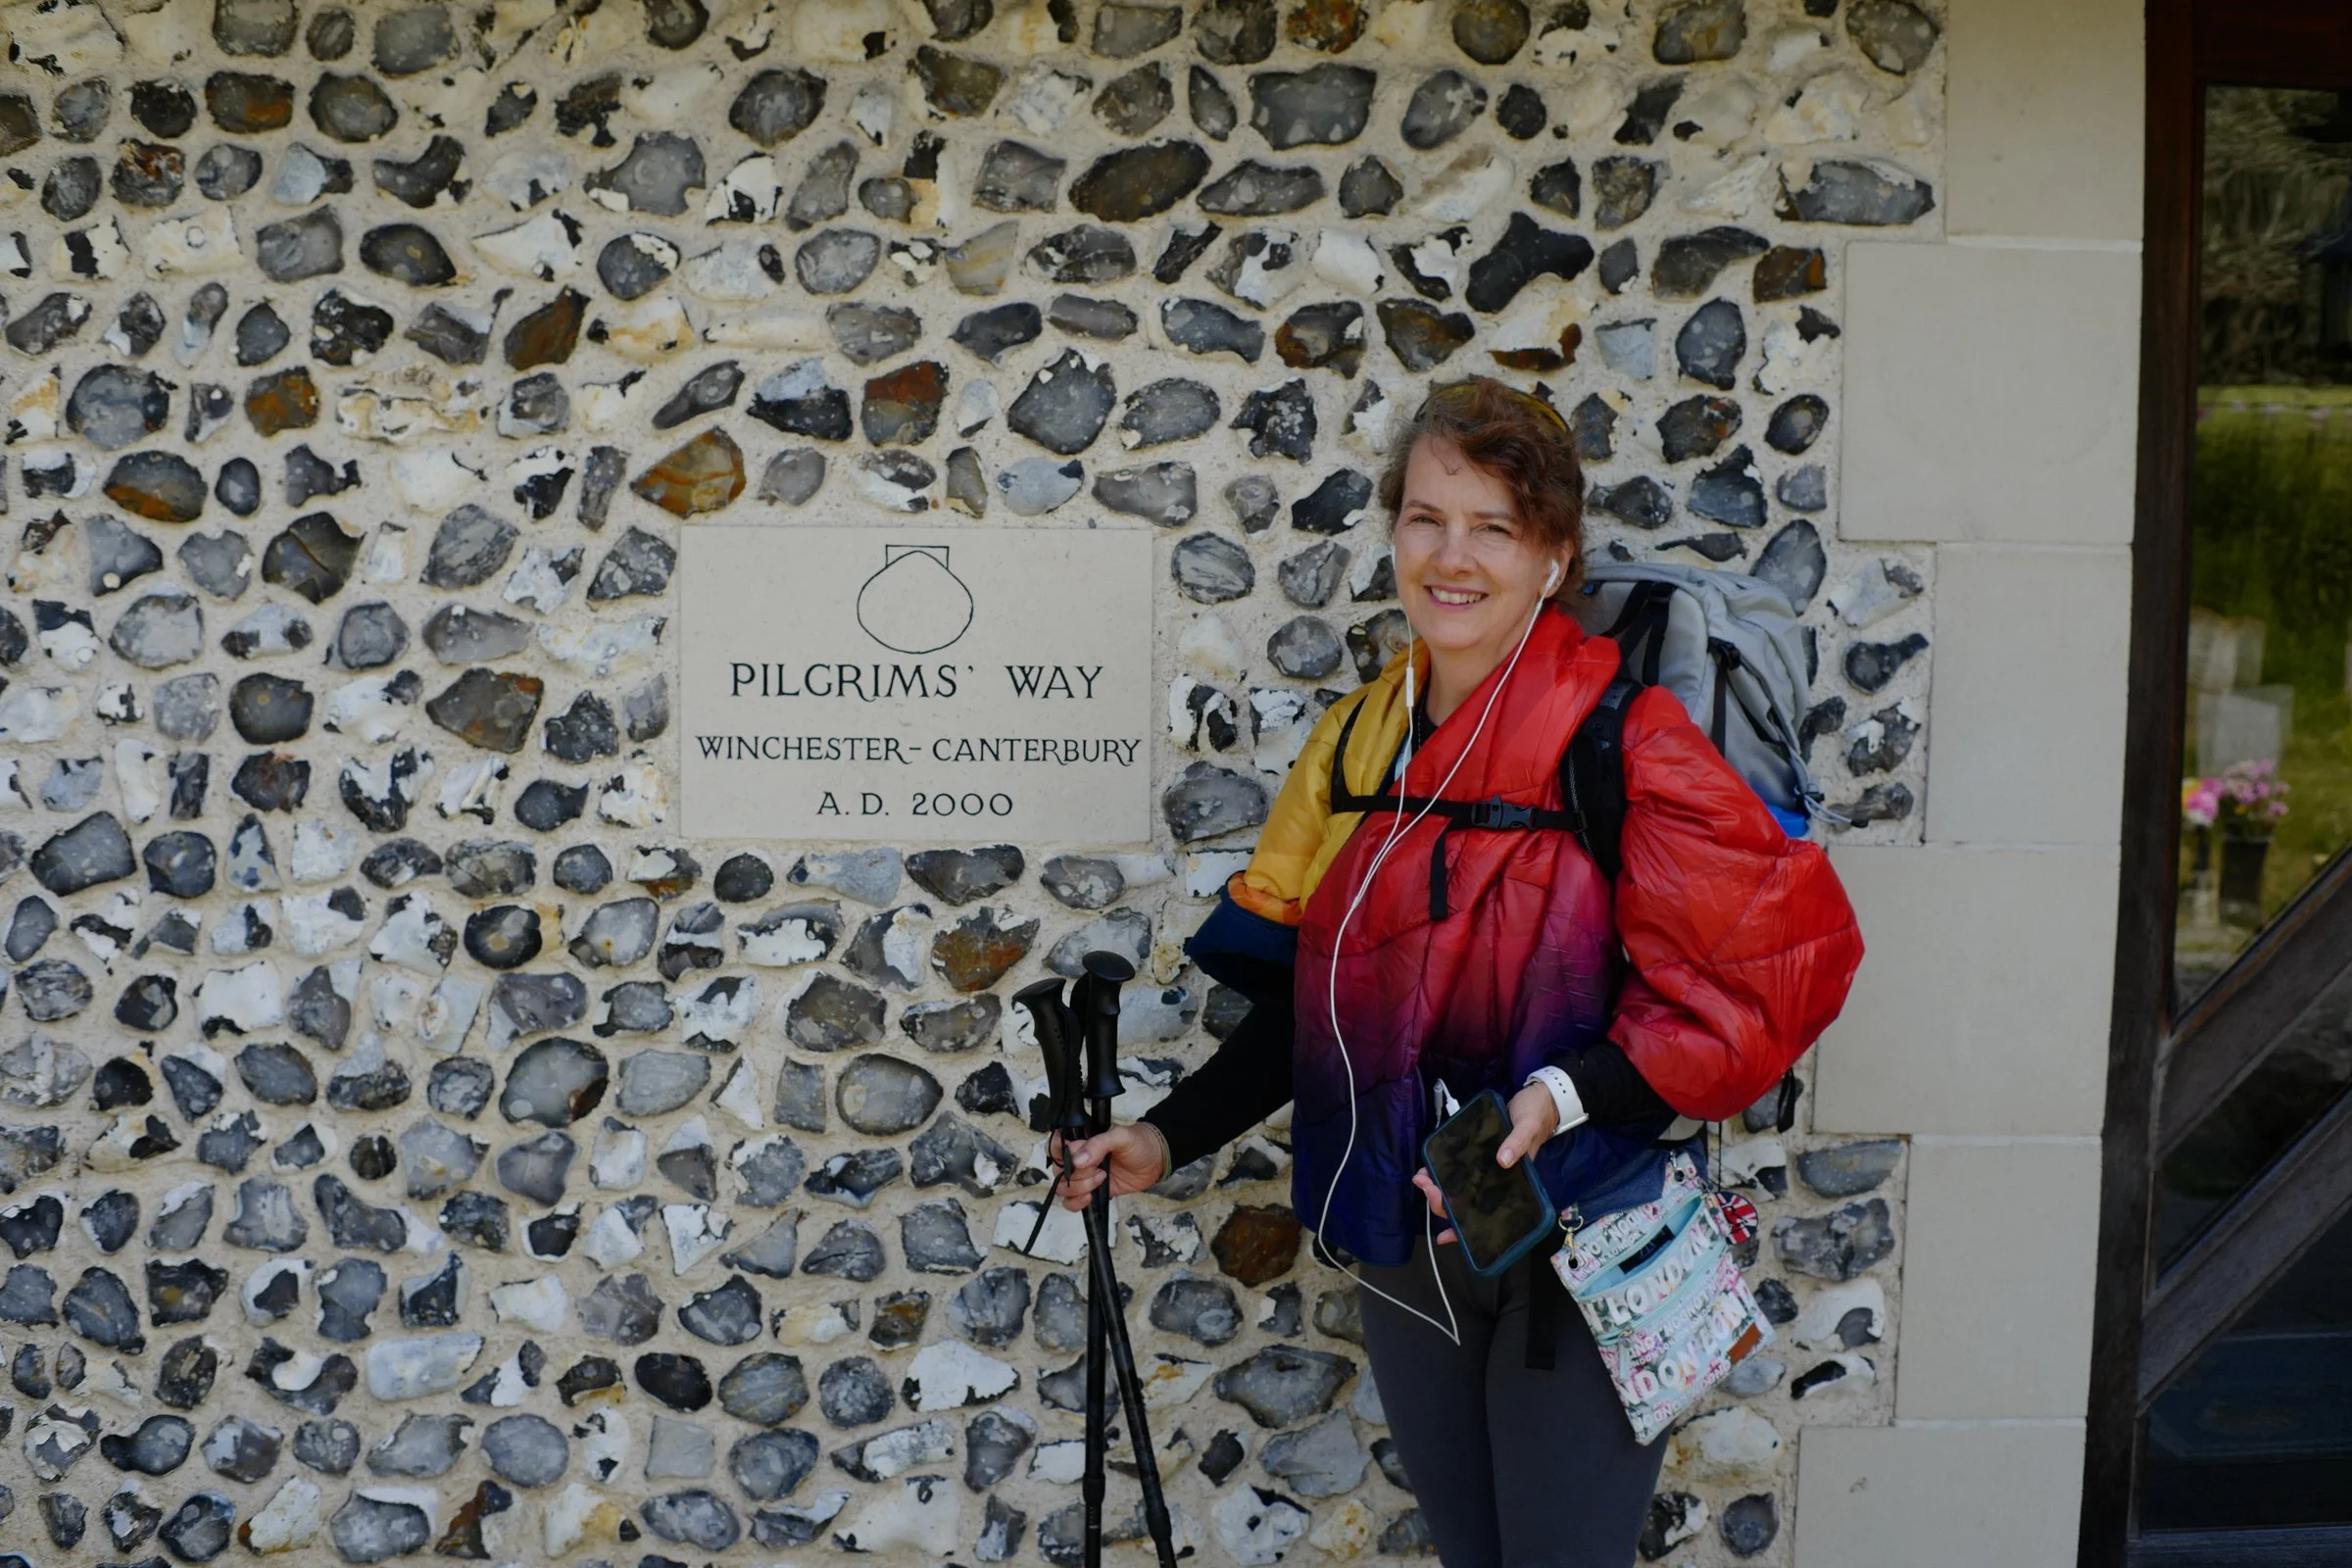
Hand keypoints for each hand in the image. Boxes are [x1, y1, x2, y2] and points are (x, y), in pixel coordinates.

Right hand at [1051, 1124, 1169, 1209]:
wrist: (1155, 1161)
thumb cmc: (1139, 1143)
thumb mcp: (1121, 1136)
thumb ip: (1099, 1144)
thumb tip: (1078, 1160)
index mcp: (1081, 1139)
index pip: (1056, 1145)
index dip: (1059, 1154)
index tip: (1075, 1159)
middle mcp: (1078, 1157)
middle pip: (1059, 1170)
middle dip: (1077, 1173)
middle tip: (1098, 1169)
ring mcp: (1083, 1176)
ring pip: (1063, 1187)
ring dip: (1079, 1187)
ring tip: (1101, 1178)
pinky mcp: (1090, 1191)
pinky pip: (1070, 1202)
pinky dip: (1076, 1203)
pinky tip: (1090, 1196)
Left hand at [1412, 1084, 1561, 1245]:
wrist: (1538, 1099)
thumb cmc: (1536, 1116)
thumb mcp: (1528, 1127)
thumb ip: (1518, 1143)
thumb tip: (1503, 1161)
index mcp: (1511, 1183)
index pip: (1488, 1215)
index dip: (1465, 1230)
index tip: (1444, 1235)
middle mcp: (1497, 1181)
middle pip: (1466, 1204)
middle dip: (1442, 1201)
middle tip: (1425, 1186)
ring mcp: (1487, 1169)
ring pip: (1460, 1189)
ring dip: (1439, 1188)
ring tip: (1422, 1179)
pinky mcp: (1480, 1155)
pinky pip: (1460, 1169)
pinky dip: (1444, 1171)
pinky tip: (1430, 1168)